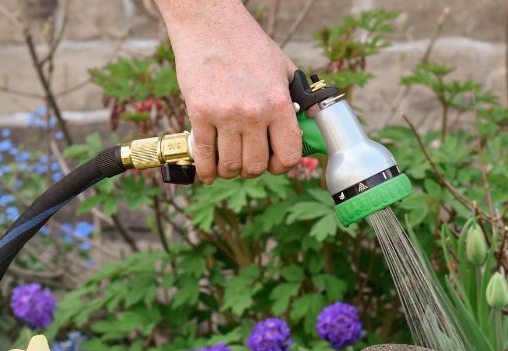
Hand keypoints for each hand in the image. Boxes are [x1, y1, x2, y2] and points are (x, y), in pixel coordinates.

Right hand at [157, 0, 301, 183]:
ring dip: (229, 170)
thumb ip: (295, 97)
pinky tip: (208, 171)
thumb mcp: (282, 68)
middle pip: (256, 166)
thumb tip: (307, 120)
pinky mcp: (199, 113)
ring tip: (228, 163)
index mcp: (278, 102)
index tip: (275, 163)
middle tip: (248, 161)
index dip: (282, 166)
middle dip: (253, 169)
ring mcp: (225, 115)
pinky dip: (206, 170)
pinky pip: (204, 156)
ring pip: (230, 165)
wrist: (208, 23)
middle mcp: (254, 113)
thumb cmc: (246, 43)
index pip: (289, 155)